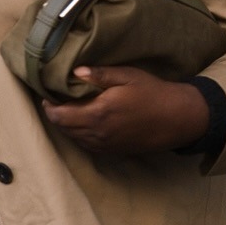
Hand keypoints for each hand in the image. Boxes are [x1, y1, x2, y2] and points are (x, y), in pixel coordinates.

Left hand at [41, 65, 209, 157]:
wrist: (177, 118)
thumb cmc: (153, 92)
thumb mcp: (127, 76)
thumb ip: (99, 75)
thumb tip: (75, 72)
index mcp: (97, 113)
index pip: (59, 115)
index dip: (49, 106)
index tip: (48, 95)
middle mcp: (97, 133)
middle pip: (63, 128)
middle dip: (56, 115)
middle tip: (56, 101)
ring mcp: (105, 145)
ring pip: (74, 138)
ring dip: (67, 126)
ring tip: (68, 111)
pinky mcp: (113, 151)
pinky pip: (87, 145)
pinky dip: (80, 135)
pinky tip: (85, 123)